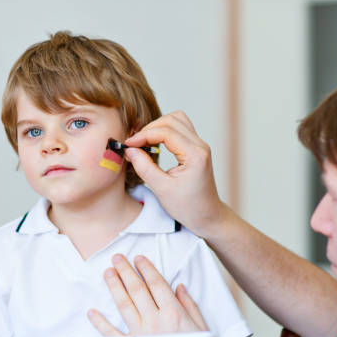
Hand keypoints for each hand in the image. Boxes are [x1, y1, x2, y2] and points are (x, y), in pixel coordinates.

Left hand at [87, 254, 208, 335]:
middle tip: (117, 258)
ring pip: (124, 305)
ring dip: (115, 287)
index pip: (156, 284)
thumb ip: (190, 306)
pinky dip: (100, 323)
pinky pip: (112, 334)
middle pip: (137, 290)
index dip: (146, 268)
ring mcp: (141, 334)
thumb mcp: (202, 328)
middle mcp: (155, 321)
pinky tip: (92, 312)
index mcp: (174, 313)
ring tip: (108, 273)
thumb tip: (179, 287)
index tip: (138, 258)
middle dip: (126, 271)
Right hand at [123, 111, 223, 236]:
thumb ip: (144, 168)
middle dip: (149, 128)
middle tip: (134, 143)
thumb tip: (130, 150)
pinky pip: (180, 129)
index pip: (166, 132)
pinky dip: (165, 131)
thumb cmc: (188, 207)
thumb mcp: (162, 189)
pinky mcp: (196, 148)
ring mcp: (200, 145)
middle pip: (172, 120)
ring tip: (143, 141)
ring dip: (158, 127)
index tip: (128, 145)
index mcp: (195, 155)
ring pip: (177, 120)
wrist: (208, 216)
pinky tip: (154, 143)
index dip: (144, 135)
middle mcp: (200, 145)